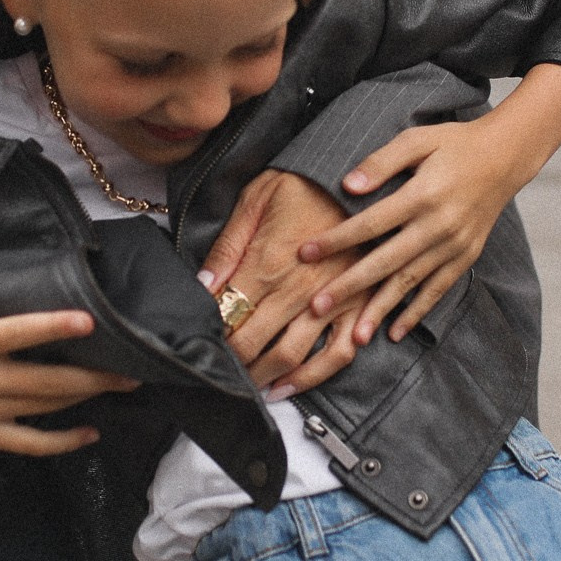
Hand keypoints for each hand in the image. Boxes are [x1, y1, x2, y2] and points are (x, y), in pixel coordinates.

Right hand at [0, 227, 137, 484]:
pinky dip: (61, 443)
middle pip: (44, 381)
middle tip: (133, 366)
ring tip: (123, 386)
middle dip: (91, 375)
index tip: (88, 321)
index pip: (13, 334)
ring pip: (44, 409)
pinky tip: (90, 434)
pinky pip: (28, 445)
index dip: (51, 328)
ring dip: (86, 398)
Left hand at [199, 171, 371, 397]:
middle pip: (258, 346)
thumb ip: (227, 247)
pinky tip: (298, 382)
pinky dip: (320, 373)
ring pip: (296, 358)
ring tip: (255, 389)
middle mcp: (299, 290)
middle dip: (236, 368)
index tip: (203, 348)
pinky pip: (341, 350)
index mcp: (268, 264)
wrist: (355, 171)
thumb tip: (203, 286)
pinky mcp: (358, 302)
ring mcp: (332, 300)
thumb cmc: (302, 181)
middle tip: (222, 378)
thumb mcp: (254, 199)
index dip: (214, 341)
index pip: (231, 320)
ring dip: (271, 380)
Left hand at [301, 64, 560, 343]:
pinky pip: (437, 290)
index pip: (370, 223)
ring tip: (354, 337)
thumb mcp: (417, 139)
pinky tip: (394, 331)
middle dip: (349, 286)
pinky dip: (416, 312)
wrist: (505, 157)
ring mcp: (454, 245)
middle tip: (316, 308)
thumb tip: (347, 186)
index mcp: (422, 194)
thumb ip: (381, 161)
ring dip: (380, 310)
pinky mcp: (465, 257)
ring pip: (410, 283)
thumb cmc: (453, 144)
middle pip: (385, 261)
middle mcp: (438, 225)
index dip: (336, 240)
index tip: (304, 254)